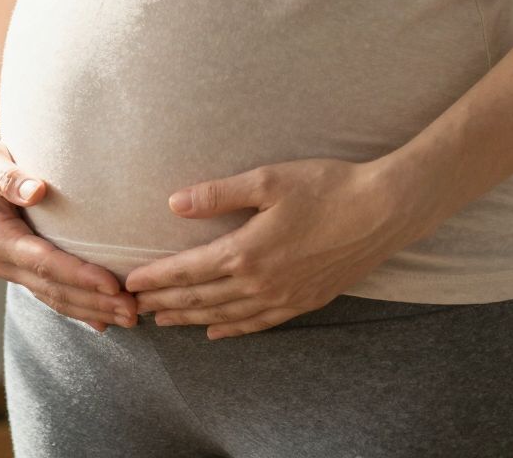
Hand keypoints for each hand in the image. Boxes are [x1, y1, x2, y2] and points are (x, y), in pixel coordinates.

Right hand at [0, 123, 139, 333]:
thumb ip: (8, 176)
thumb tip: (37, 190)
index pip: (44, 262)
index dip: (79, 275)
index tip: (112, 284)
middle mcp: (2, 260)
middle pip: (54, 289)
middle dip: (95, 303)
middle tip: (134, 311)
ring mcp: (9, 266)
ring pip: (54, 297)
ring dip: (91, 310)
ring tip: (130, 318)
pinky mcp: (18, 265)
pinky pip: (49, 292)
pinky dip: (76, 307)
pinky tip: (102, 320)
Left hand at [123, 157, 419, 338]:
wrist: (383, 211)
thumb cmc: (328, 187)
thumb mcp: (270, 179)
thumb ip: (219, 194)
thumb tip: (174, 202)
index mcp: (245, 251)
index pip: (187, 271)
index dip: (156, 278)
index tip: (129, 282)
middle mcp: (259, 282)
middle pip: (199, 298)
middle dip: (163, 302)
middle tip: (133, 307)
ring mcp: (282, 297)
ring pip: (224, 316)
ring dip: (190, 319)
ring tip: (164, 321)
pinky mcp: (304, 302)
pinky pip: (257, 324)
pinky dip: (231, 330)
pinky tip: (217, 332)